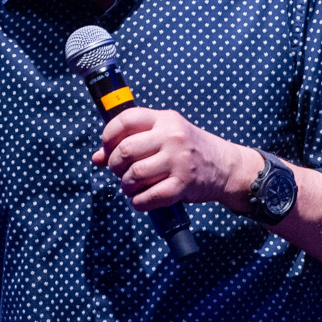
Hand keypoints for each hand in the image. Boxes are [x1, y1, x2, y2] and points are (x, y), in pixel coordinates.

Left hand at [91, 107, 254, 211]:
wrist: (225, 166)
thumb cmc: (188, 149)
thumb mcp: (164, 135)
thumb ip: (133, 140)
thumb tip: (97, 157)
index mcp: (164, 119)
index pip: (126, 120)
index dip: (108, 135)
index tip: (106, 148)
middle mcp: (171, 136)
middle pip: (126, 150)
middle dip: (114, 165)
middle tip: (118, 171)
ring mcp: (178, 161)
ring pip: (135, 174)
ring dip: (126, 185)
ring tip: (130, 186)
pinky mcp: (183, 184)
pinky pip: (149, 196)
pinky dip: (139, 202)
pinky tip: (140, 200)